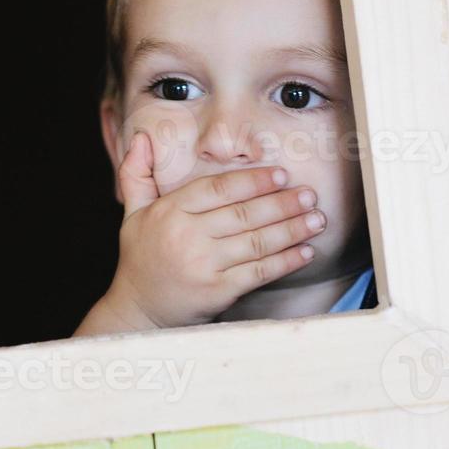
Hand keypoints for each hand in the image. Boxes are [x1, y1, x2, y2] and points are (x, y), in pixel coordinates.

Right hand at [75, 132, 327, 334]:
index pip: (217, 188)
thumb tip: (142, 137)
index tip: (280, 174)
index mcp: (169, 211)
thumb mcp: (132, 214)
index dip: (252, 181)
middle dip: (282, 203)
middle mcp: (186, 236)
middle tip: (309, 194)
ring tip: (317, 219)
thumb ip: (135, 174)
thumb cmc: (140, 258)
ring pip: (256, 242)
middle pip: (243, 214)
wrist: (137, 310)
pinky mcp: (218, 292)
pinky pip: (259, 272)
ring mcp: (203, 265)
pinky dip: (286, 261)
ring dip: (292, 229)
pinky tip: (305, 252)